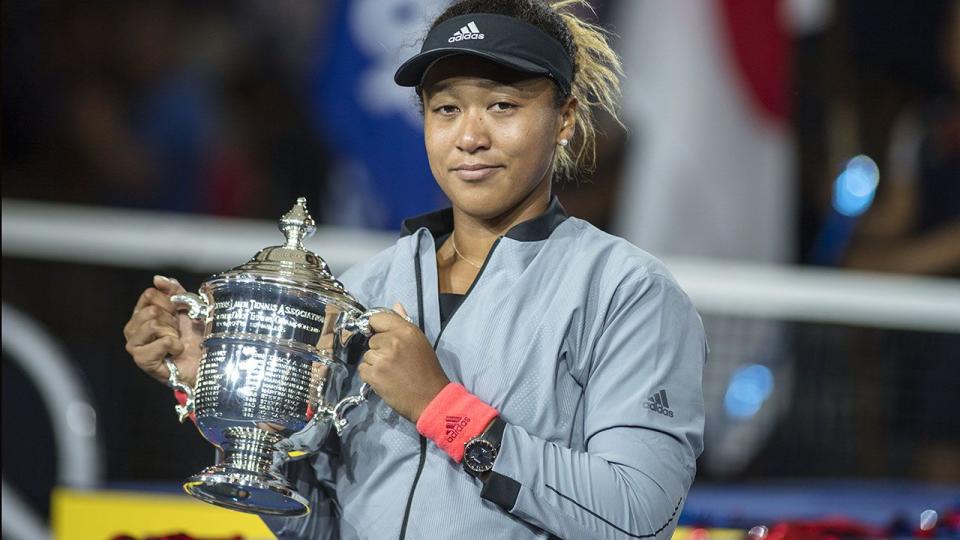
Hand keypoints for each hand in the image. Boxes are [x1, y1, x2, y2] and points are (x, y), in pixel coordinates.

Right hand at [123, 275, 202, 386]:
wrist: (206, 361)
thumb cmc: (195, 337)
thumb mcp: (187, 307)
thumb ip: (173, 291)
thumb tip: (157, 279)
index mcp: (141, 314)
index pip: (149, 295)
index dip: (170, 303)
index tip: (178, 314)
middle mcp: (134, 330)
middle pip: (151, 311)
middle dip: (172, 320)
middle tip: (177, 332)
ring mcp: (136, 347)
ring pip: (153, 325)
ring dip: (172, 333)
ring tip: (176, 341)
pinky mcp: (143, 361)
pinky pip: (161, 342)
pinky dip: (175, 346)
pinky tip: (176, 352)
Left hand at [358, 304, 449, 422]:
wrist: (431, 399)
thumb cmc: (428, 371)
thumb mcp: (420, 342)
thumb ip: (404, 323)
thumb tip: (396, 305)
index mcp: (406, 330)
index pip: (378, 318)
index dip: (377, 328)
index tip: (382, 337)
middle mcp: (393, 341)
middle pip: (372, 340)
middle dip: (379, 350)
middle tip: (394, 362)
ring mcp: (382, 358)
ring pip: (367, 355)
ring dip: (375, 364)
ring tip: (391, 373)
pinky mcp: (374, 374)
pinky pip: (363, 369)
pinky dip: (370, 376)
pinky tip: (385, 380)